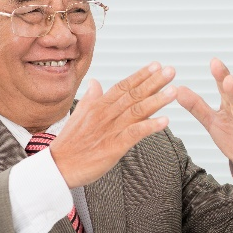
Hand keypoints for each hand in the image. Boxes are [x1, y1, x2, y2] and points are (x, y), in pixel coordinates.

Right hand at [49, 63, 176, 187]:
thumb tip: (95, 82)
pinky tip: (165, 121)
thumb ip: (91, 98)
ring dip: (157, 100)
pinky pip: (135, 134)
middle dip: (154, 82)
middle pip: (134, 94)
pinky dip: (150, 127)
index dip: (141, 75)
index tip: (156, 65)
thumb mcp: (78, 114)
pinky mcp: (114, 147)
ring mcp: (111, 129)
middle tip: (171, 71)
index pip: (123, 86)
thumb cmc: (69, 143)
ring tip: (174, 91)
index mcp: (99, 105)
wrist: (59, 166)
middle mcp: (106, 114)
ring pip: (137, 111)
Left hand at [176, 58, 232, 193]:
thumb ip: (196, 107)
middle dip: (225, 78)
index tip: (213, 61)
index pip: (223, 87)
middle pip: (232, 91)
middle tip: (217, 65)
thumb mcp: (212, 122)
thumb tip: (178, 90)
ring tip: (228, 81)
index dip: (219, 74)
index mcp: (229, 104)